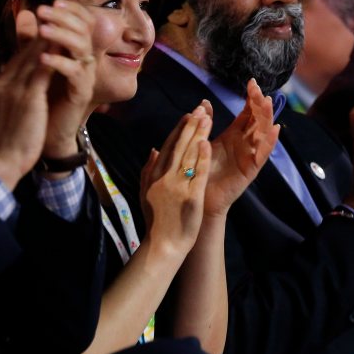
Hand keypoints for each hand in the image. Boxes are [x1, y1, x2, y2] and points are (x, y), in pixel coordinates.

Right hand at [0, 10, 52, 188]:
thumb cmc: (1, 146)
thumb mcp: (0, 115)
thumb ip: (6, 97)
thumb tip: (16, 90)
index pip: (16, 58)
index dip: (33, 42)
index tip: (47, 28)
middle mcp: (3, 82)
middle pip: (25, 51)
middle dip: (44, 33)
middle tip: (60, 16)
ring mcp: (13, 88)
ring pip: (34, 55)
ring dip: (50, 38)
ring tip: (65, 23)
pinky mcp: (27, 98)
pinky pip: (42, 70)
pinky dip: (53, 56)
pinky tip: (66, 45)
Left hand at [35, 0, 98, 158]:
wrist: (45, 132)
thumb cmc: (42, 97)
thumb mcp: (35, 64)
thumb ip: (32, 40)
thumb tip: (24, 13)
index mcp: (76, 50)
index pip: (82, 21)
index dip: (71, 9)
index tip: (53, 1)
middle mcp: (85, 60)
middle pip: (83, 29)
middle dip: (63, 17)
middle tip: (43, 11)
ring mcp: (85, 76)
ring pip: (81, 48)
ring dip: (62, 36)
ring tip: (43, 30)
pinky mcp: (81, 92)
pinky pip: (75, 73)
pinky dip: (59, 63)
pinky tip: (42, 59)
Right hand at [140, 106, 211, 256]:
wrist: (162, 245)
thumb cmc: (156, 220)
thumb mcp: (146, 192)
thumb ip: (149, 170)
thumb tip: (154, 149)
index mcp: (154, 175)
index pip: (168, 147)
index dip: (179, 129)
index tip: (188, 114)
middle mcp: (164, 178)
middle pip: (178, 146)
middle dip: (190, 126)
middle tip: (200, 108)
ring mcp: (177, 187)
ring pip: (188, 156)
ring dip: (197, 135)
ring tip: (206, 118)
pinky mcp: (190, 198)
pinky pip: (196, 175)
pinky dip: (201, 159)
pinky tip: (207, 144)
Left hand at [204, 79, 279, 217]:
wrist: (199, 196)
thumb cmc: (202, 169)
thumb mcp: (203, 141)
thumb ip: (205, 122)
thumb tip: (205, 102)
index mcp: (234, 134)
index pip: (248, 112)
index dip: (251, 98)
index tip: (251, 82)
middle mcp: (245, 142)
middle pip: (258, 119)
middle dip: (259, 103)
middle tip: (258, 90)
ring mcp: (250, 155)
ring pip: (263, 133)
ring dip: (267, 118)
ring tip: (268, 103)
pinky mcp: (251, 169)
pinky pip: (263, 154)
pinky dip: (270, 142)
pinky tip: (275, 130)